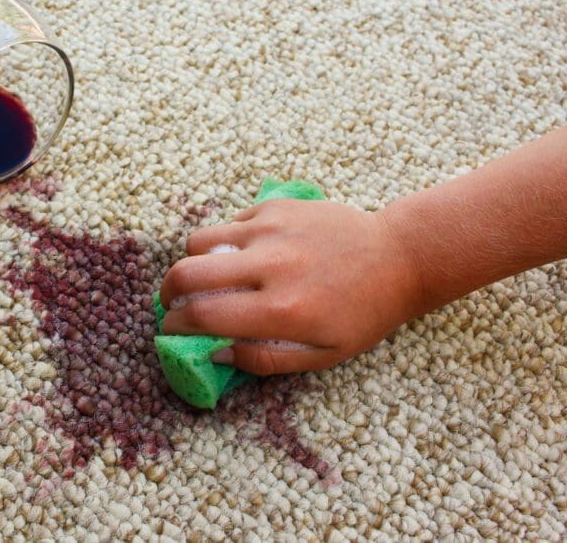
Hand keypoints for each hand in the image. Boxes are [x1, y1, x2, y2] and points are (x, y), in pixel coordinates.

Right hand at [159, 199, 423, 375]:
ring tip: (206, 277)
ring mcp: (273, 230)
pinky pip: (230, 224)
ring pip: (199, 240)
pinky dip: (226, 242)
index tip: (172, 329)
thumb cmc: (362, 313)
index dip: (176, 325)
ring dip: (193, 262)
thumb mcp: (323, 354)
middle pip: (187, 272)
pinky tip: (246, 255)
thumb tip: (215, 351)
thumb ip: (265, 359)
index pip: (203, 315)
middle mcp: (272, 265)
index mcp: (283, 310)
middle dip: (169, 292)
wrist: (398, 257)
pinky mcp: (277, 208)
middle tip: (173, 302)